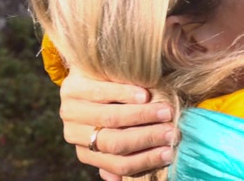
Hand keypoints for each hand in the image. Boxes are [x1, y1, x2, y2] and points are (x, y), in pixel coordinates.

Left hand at [59, 69, 177, 179]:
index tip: (170, 152)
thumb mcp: (110, 130)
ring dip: (141, 116)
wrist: (85, 74)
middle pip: (115, 142)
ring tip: (165, 112)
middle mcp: (74, 134)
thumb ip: (119, 150)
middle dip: (148, 138)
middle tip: (172, 132)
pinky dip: (124, 95)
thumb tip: (120, 179)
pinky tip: (144, 94)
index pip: (118, 163)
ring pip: (110, 118)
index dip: (146, 159)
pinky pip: (100, 93)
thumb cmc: (108, 104)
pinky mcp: (71, 87)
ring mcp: (70, 110)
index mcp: (86, 151)